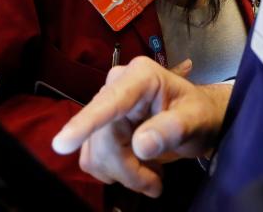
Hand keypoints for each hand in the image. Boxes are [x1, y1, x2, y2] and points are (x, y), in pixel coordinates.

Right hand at [51, 56, 230, 197]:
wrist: (198, 118)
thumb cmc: (200, 113)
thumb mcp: (196, 120)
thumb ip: (171, 129)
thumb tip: (141, 146)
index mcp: (140, 77)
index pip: (109, 102)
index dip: (85, 123)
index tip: (62, 144)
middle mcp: (116, 87)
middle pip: (102, 139)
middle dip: (127, 170)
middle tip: (155, 185)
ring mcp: (105, 107)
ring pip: (95, 153)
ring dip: (123, 174)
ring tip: (152, 176)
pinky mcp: (99, 127)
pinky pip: (93, 159)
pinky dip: (116, 173)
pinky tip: (139, 169)